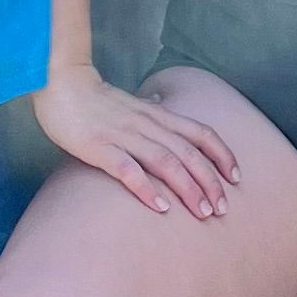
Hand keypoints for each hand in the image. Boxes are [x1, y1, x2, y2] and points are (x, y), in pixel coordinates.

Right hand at [33, 65, 242, 220]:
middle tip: (222, 208)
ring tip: (203, 212)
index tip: (236, 178)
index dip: (222, 155)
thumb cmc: (95, 99)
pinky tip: (160, 207)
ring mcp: (123, 135)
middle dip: (210, 181)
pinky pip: (127, 169)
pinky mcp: (99, 147)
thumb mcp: (131, 102)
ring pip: (165, 162)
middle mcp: (146, 124)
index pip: (201, 133)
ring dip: (188, 188)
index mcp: (157, 114)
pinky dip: (146, 188)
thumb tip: (165, 104)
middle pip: (188, 152)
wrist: (59, 85)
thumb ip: (151, 108)